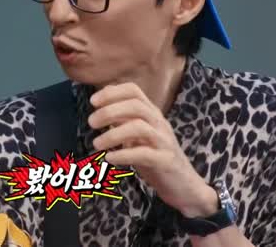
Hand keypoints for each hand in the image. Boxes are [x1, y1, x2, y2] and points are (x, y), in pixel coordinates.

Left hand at [88, 83, 217, 217]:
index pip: (134, 91)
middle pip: (135, 105)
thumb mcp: (137, 135)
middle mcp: (159, 123)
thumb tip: (101, 106)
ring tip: (96, 144)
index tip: (93, 101)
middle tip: (91, 123)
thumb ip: (122, 120)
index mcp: (151, 113)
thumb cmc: (154, 156)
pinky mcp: (166, 161)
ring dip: (113, 134)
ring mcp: (164, 141)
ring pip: (139, 127)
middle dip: (109, 111)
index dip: (112, 92)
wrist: (184, 185)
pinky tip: (109, 158)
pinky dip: (123, 154)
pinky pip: (144, 154)